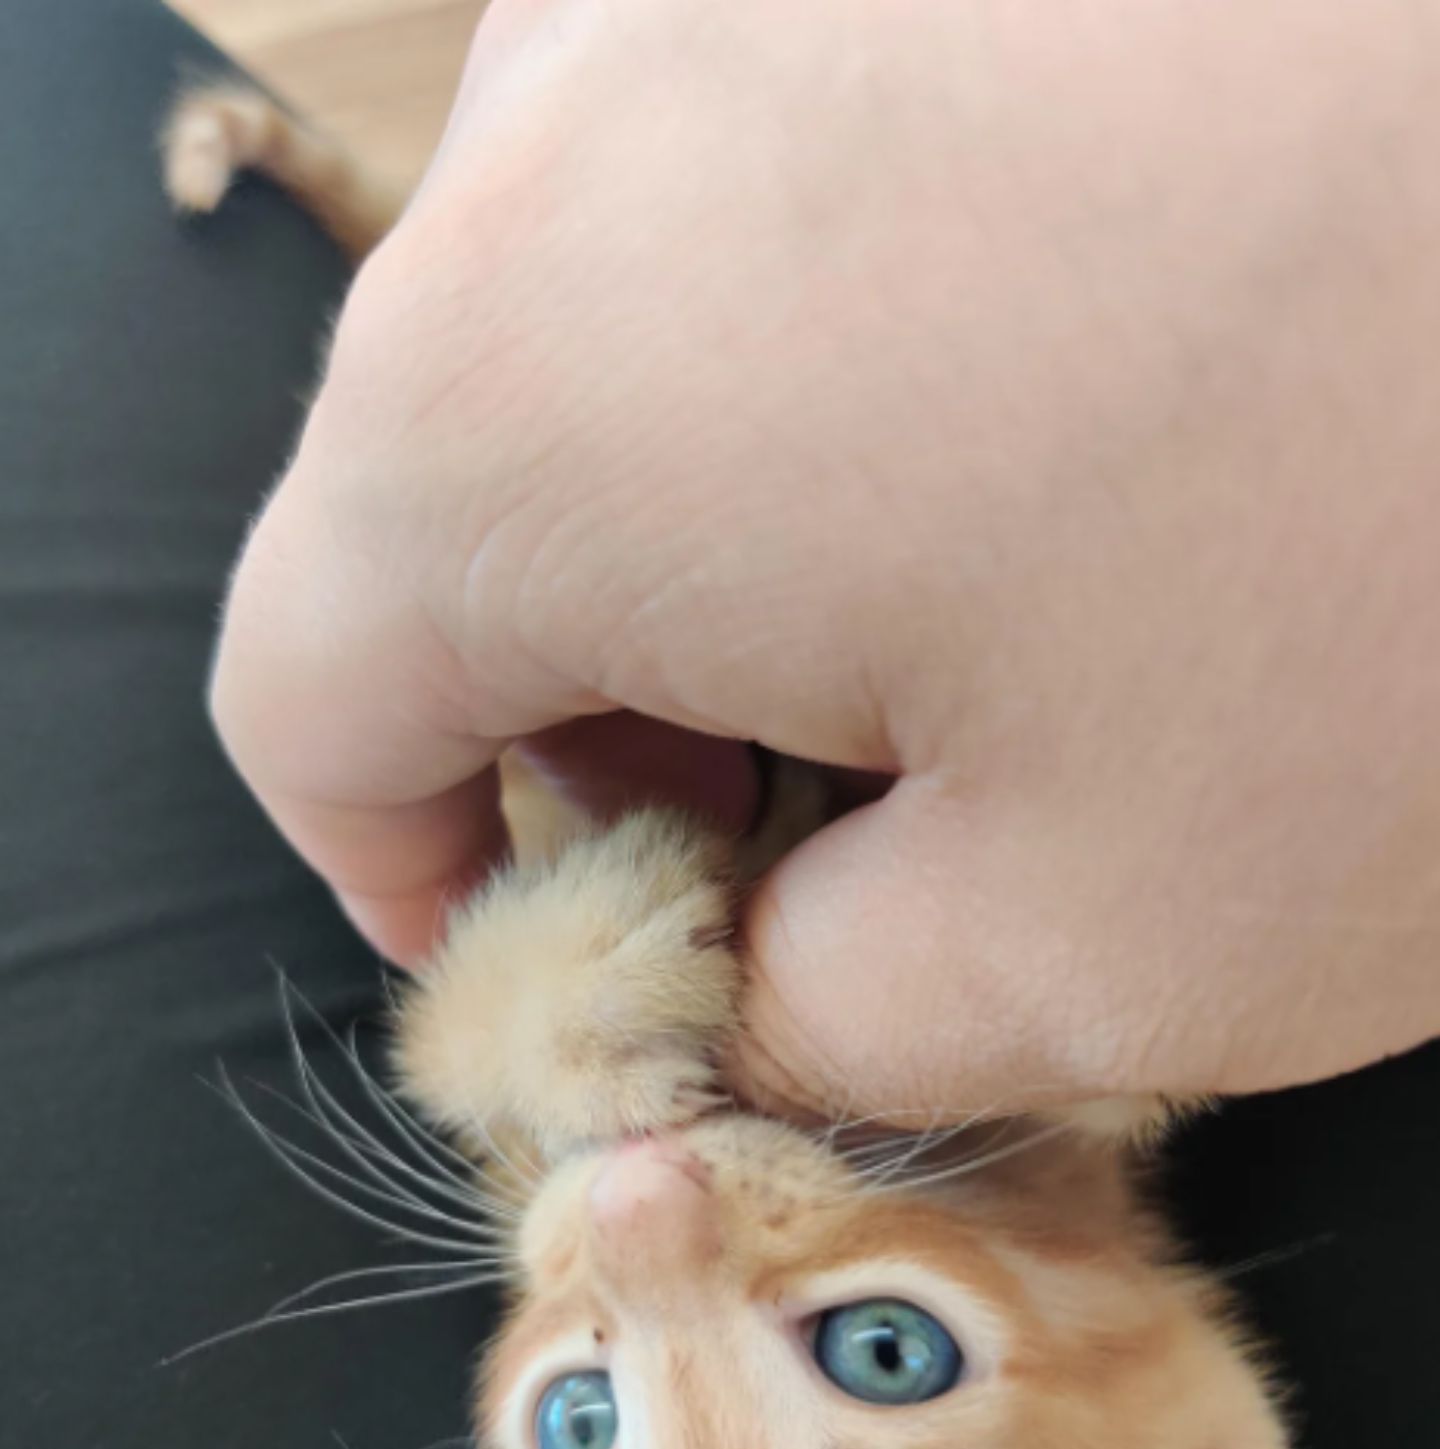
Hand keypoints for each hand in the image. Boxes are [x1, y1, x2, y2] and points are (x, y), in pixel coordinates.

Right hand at [214, 0, 1439, 1120]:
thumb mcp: (1104, 936)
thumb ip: (826, 1013)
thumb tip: (750, 982)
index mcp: (518, 408)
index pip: (311, 703)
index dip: (422, 881)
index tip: (588, 956)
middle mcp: (571, 127)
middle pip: (450, 516)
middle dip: (603, 724)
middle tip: (822, 839)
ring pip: (608, 347)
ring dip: (732, 541)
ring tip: (973, 635)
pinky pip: (760, 194)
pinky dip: (839, 365)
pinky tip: (1051, 429)